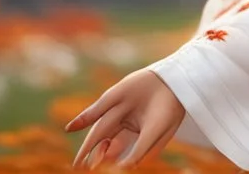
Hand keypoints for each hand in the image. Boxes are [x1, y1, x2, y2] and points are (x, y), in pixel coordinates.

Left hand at [64, 69, 186, 169]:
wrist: (177, 82)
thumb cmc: (170, 110)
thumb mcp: (155, 132)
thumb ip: (139, 151)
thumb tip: (122, 169)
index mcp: (139, 133)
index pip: (118, 150)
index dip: (106, 160)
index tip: (95, 170)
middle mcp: (127, 122)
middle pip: (106, 139)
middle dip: (94, 154)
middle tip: (83, 167)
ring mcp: (121, 108)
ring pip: (102, 128)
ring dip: (90, 143)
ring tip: (81, 161)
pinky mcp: (116, 95)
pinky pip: (97, 109)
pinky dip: (84, 119)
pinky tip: (71, 128)